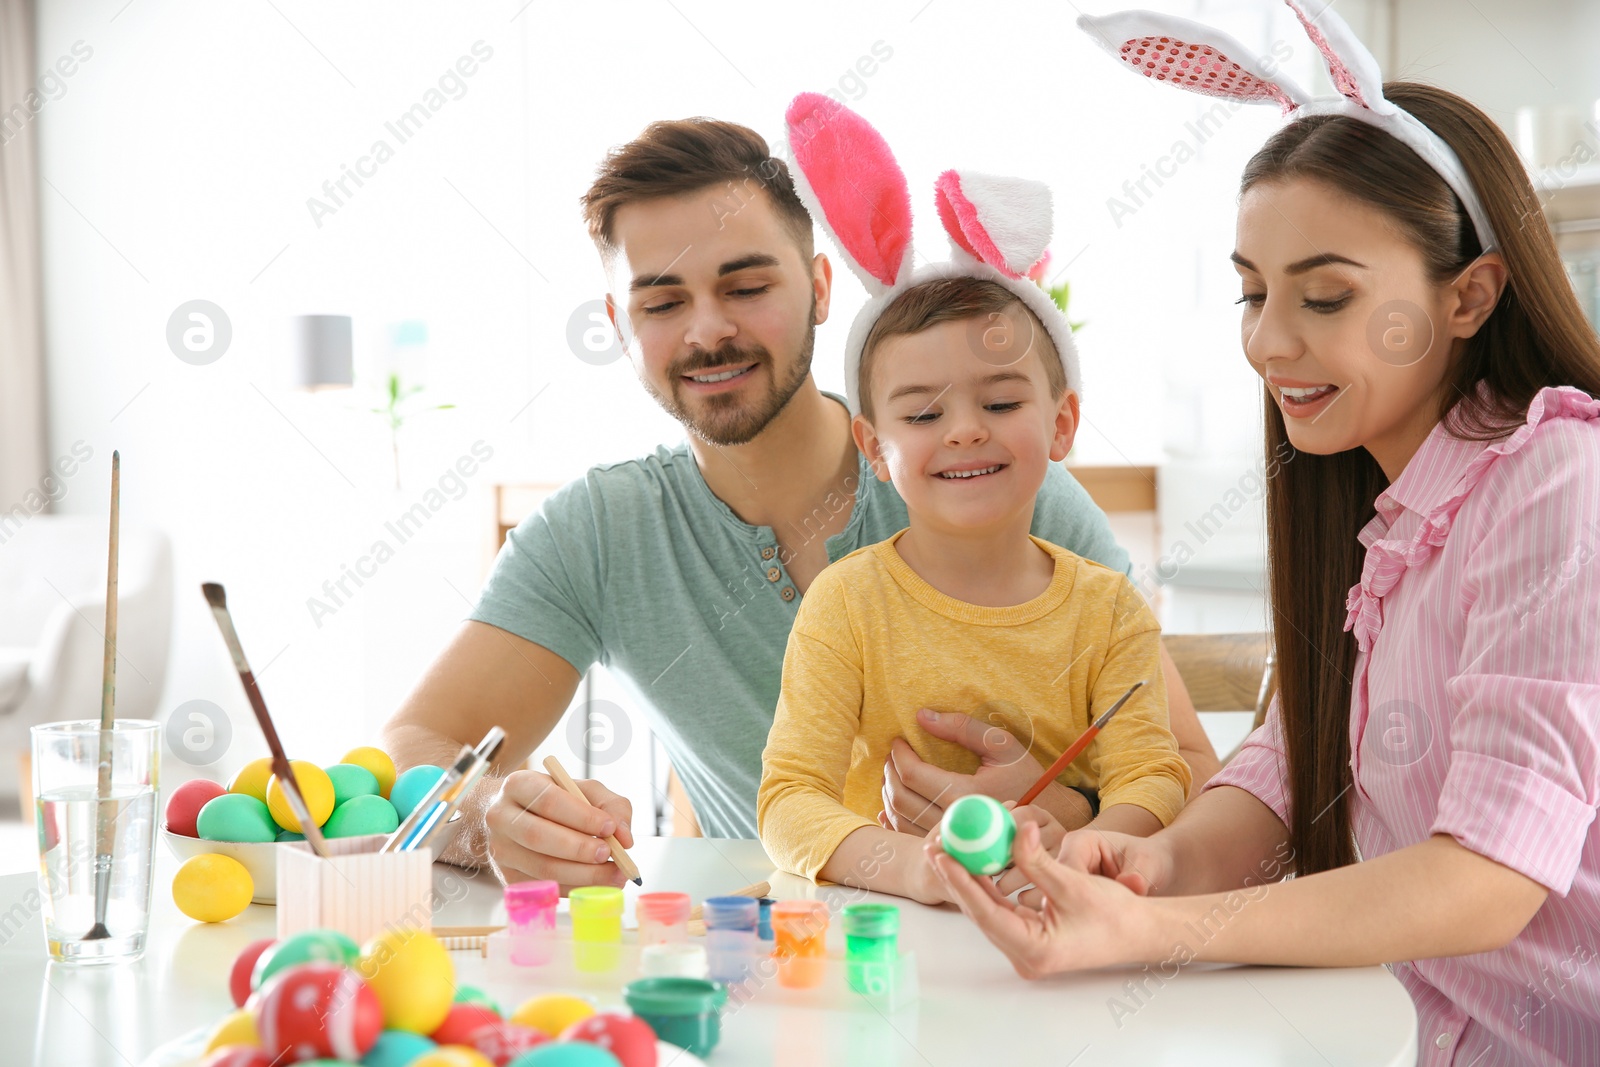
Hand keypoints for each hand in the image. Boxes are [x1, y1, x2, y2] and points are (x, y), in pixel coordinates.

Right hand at [485, 769, 634, 892]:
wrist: (517, 816)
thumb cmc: (556, 800)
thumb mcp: (584, 790)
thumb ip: (610, 806)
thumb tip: (624, 837)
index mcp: (518, 785)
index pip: (549, 801)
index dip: (581, 816)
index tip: (609, 827)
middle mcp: (501, 817)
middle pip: (539, 836)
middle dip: (579, 849)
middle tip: (610, 854)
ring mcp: (500, 850)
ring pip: (541, 867)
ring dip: (582, 874)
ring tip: (613, 874)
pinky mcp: (507, 876)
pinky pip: (544, 887)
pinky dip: (575, 888)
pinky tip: (596, 883)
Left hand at [880, 708, 1063, 834]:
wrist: (1047, 818)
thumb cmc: (1026, 778)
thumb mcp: (1002, 745)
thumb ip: (963, 728)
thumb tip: (922, 717)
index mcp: (966, 792)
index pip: (913, 774)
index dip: (898, 755)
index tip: (898, 742)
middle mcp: (955, 820)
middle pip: (901, 798)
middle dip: (889, 773)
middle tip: (892, 756)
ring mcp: (951, 839)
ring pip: (900, 819)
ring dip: (889, 794)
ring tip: (894, 774)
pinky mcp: (949, 849)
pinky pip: (909, 837)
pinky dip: (894, 819)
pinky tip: (891, 804)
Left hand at [925, 821, 1155, 977]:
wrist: (1140, 933)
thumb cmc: (1114, 914)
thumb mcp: (1072, 883)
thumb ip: (1037, 859)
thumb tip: (1014, 829)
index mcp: (1033, 949)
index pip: (985, 912)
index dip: (961, 882)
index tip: (942, 855)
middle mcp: (1024, 955)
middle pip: (980, 912)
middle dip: (957, 879)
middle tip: (935, 847)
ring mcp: (1026, 949)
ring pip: (987, 910)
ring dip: (969, 881)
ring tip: (946, 851)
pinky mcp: (1030, 939)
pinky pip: (1001, 910)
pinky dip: (988, 887)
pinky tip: (974, 863)